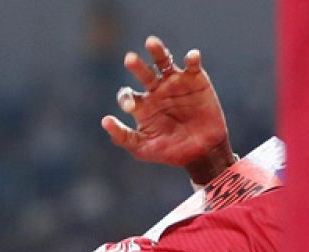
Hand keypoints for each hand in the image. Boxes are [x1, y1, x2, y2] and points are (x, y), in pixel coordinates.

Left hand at [101, 36, 234, 183]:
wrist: (204, 153)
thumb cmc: (171, 152)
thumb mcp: (143, 149)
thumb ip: (123, 137)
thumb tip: (104, 121)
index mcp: (141, 105)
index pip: (127, 95)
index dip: (127, 98)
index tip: (131, 106)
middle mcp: (156, 90)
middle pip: (143, 73)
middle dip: (136, 66)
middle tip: (129, 60)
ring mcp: (175, 83)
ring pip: (163, 61)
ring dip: (157, 51)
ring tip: (151, 42)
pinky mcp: (196, 80)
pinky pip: (192, 66)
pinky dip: (192, 59)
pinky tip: (192, 57)